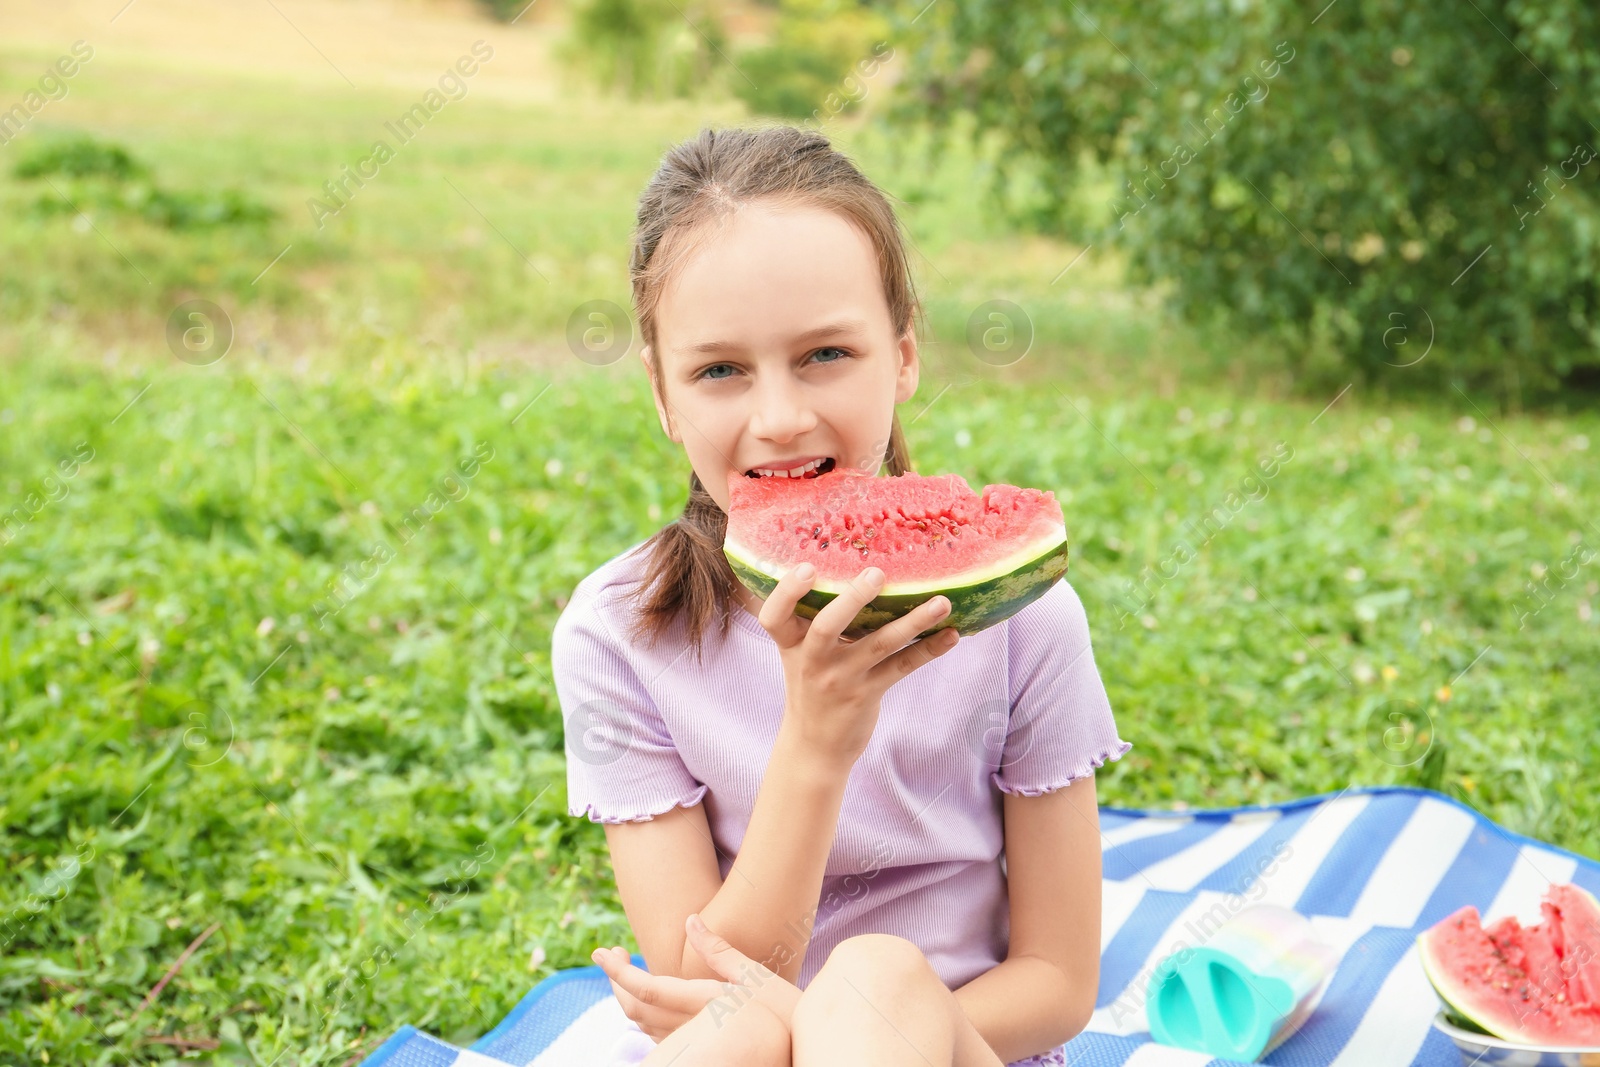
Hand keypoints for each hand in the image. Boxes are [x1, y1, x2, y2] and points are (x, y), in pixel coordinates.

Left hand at [592, 913, 801, 1041]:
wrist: (797, 1051)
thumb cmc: (784, 1012)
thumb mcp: (755, 976)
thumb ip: (719, 951)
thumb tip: (691, 920)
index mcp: (701, 1003)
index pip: (646, 990)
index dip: (617, 973)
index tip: (599, 953)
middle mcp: (688, 1026)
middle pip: (635, 1008)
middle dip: (616, 981)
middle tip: (611, 954)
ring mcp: (690, 1042)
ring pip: (642, 1024)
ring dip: (626, 996)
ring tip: (625, 970)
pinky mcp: (696, 1050)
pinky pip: (657, 1033)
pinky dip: (644, 1013)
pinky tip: (649, 999)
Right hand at [758, 563, 959, 766]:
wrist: (814, 746)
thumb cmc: (811, 685)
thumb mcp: (799, 653)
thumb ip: (813, 619)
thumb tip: (854, 569)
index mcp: (790, 643)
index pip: (774, 616)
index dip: (787, 591)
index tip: (807, 568)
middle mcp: (812, 660)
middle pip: (827, 626)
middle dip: (853, 599)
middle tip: (877, 573)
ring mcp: (841, 678)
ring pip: (879, 644)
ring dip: (913, 621)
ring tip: (942, 601)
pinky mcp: (867, 693)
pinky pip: (902, 666)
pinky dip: (929, 649)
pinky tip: (951, 635)